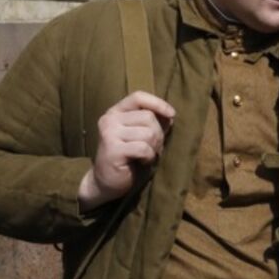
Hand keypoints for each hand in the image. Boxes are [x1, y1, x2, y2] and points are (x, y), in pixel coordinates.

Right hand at [78, 91, 174, 211]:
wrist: (106, 181)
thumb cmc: (128, 157)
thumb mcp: (141, 136)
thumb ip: (153, 123)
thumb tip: (170, 114)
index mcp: (116, 112)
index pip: (138, 97)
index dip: (158, 103)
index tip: (172, 114)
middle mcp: (110, 119)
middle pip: (148, 117)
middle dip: (158, 134)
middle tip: (153, 148)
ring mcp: (109, 133)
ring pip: (148, 133)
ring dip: (154, 147)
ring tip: (146, 155)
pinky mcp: (112, 149)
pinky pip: (143, 148)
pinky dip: (149, 157)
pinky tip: (142, 161)